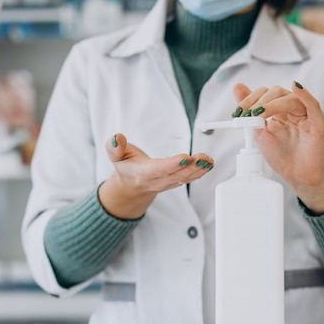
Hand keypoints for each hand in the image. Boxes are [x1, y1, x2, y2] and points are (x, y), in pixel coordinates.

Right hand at [98, 133, 213, 218]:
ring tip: (209, 161)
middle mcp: (156, 181)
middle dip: (191, 168)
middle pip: (175, 176)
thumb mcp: (115, 156)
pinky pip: (188, 179)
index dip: (172, 165)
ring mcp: (167, 183)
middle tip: (204, 158)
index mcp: (141, 173)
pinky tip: (208, 164)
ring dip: (199, 170)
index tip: (185, 158)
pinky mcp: (175, 182)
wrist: (131, 186)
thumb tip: (117, 137)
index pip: (158, 169)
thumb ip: (114, 147)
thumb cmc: (126, 166)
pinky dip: (200, 172)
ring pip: (184, 178)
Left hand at [232, 82, 323, 213]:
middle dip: (259, 101)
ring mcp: (306, 115)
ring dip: (272, 103)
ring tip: (259, 113)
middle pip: (277, 92)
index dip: (250, 99)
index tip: (238, 112)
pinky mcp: (318, 123)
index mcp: (278, 110)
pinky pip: (313, 105)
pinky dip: (304, 95)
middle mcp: (293, 109)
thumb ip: (250, 112)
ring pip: (290, 98)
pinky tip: (295, 88)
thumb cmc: (281, 156)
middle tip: (248, 114)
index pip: (265, 93)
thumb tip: (237, 87)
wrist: (297, 176)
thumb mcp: (259, 132)